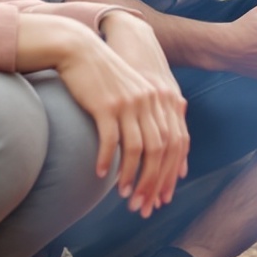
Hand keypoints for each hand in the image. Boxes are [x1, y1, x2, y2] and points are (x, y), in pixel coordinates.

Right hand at [22, 14, 189, 210]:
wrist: (80, 50)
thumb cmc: (106, 77)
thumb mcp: (134, 93)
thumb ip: (149, 115)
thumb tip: (157, 148)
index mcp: (161, 101)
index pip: (175, 144)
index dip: (170, 175)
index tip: (162, 198)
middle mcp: (150, 102)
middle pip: (160, 151)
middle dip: (152, 183)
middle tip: (142, 206)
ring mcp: (129, 103)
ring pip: (138, 149)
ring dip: (131, 177)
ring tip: (124, 196)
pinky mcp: (106, 104)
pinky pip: (111, 139)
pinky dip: (108, 159)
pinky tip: (101, 174)